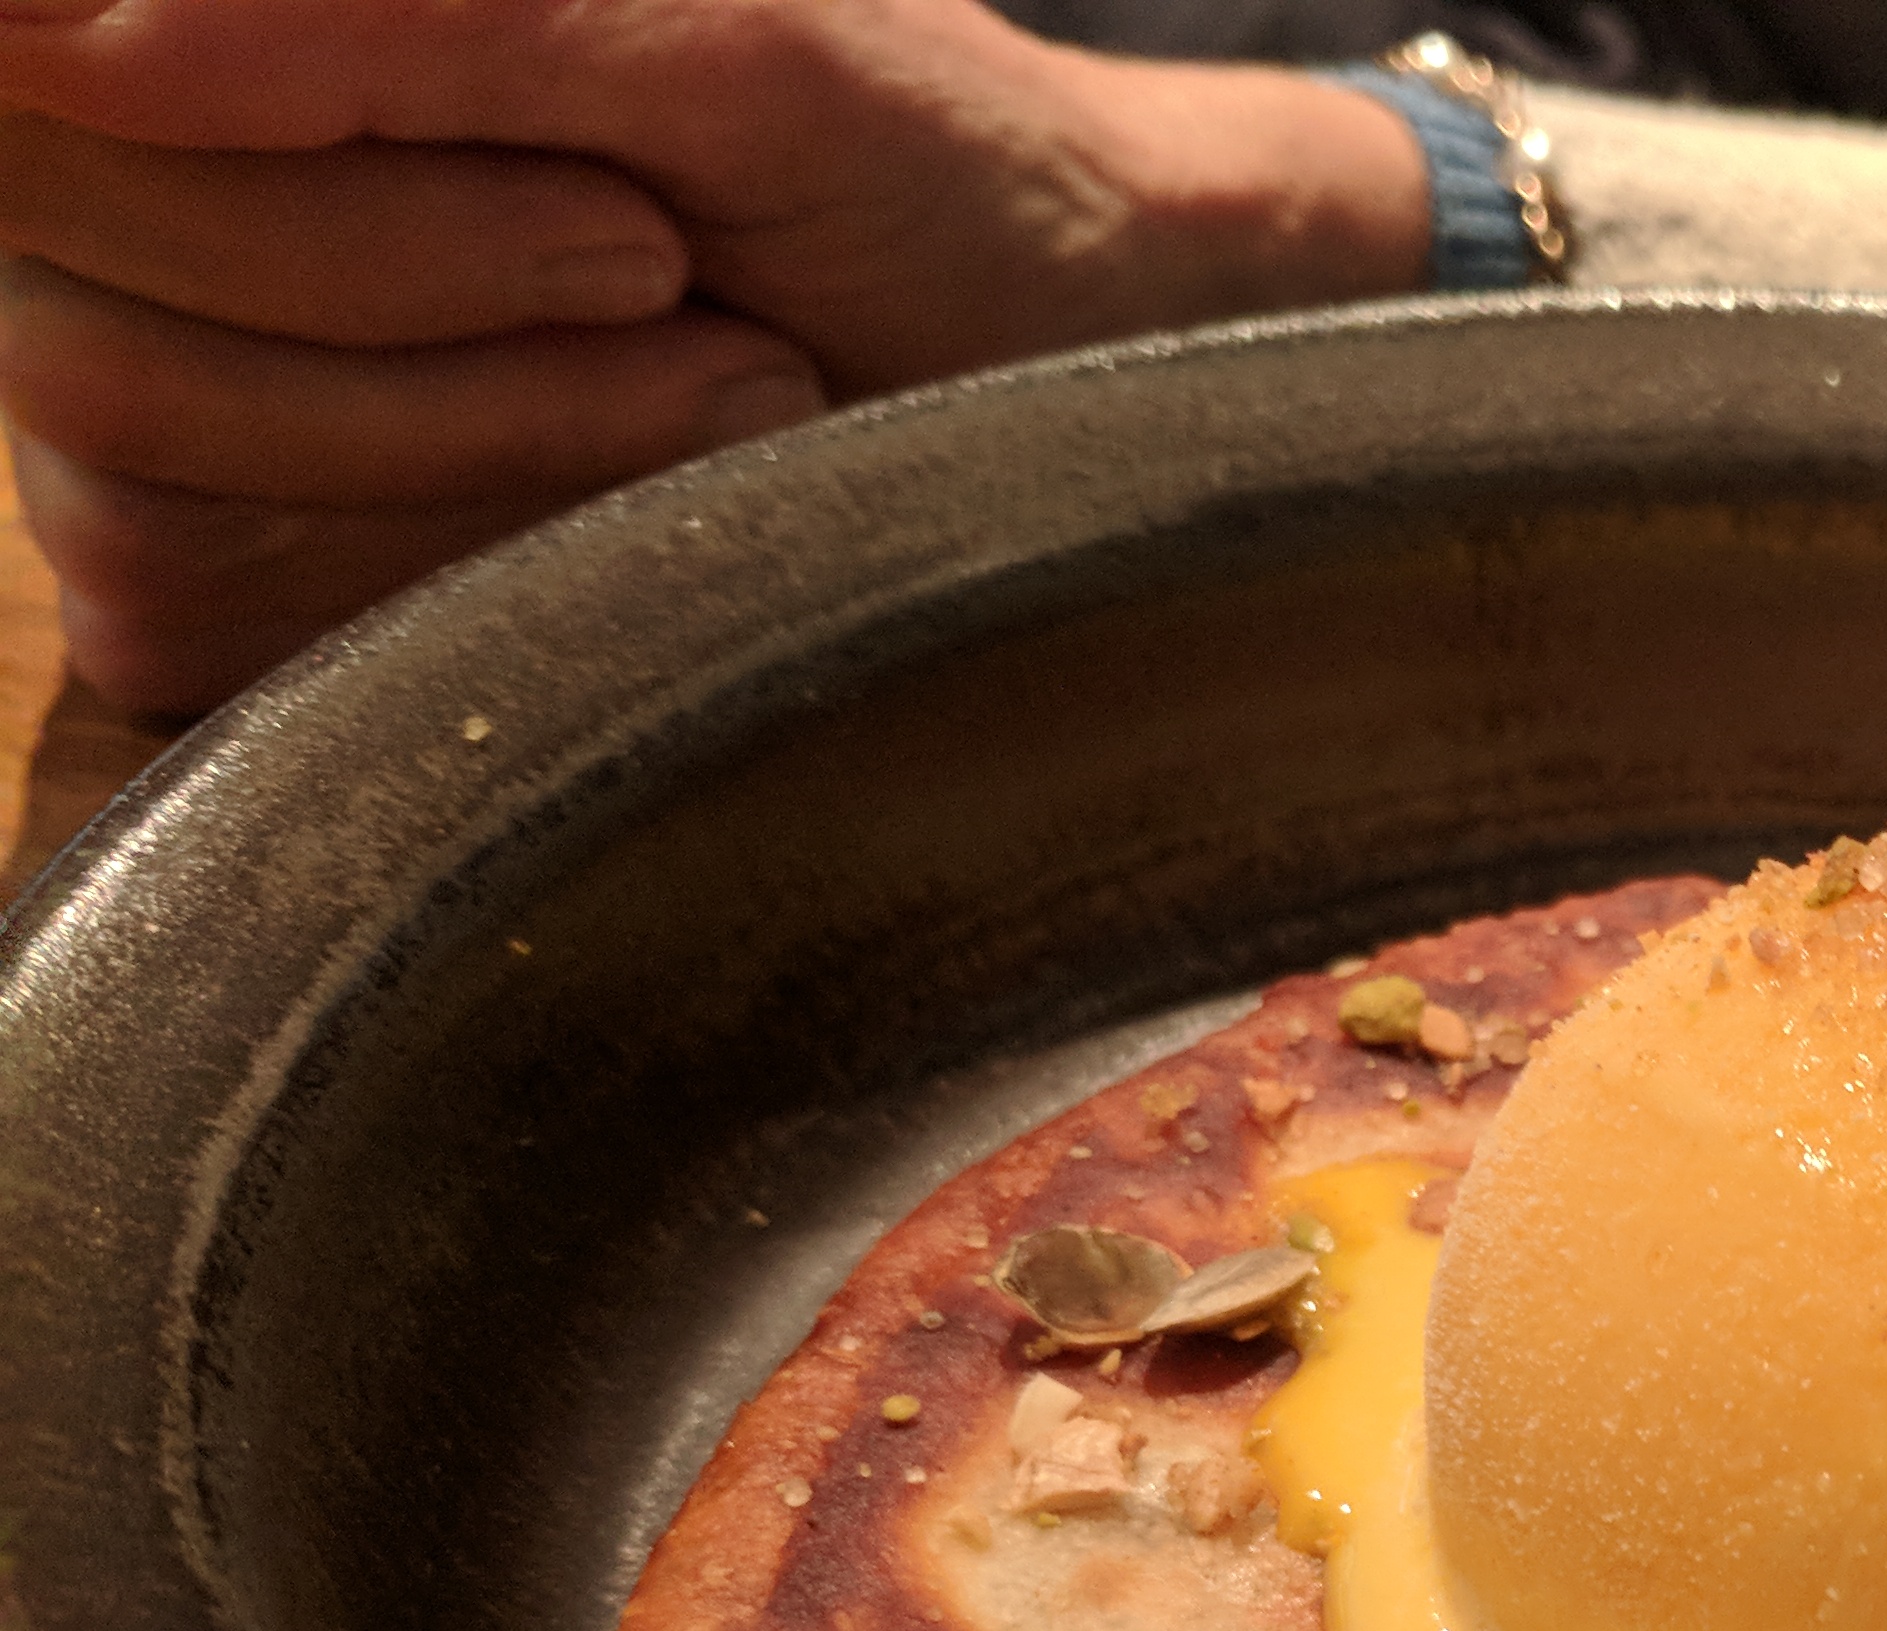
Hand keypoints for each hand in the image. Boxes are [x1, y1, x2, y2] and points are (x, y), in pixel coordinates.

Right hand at [0, 1, 1432, 710]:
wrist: (1078, 375)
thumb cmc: (921, 163)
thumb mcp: (723, 41)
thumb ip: (406, 19)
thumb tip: (72, 33)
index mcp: (236, 26)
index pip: (41, 69)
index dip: (218, 153)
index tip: (523, 176)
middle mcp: (139, 193)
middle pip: (70, 258)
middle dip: (417, 273)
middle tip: (665, 263)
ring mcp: (166, 402)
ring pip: (137, 441)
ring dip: (486, 424)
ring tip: (718, 381)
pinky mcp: (232, 596)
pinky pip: (197, 610)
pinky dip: (469, 569)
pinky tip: (643, 517)